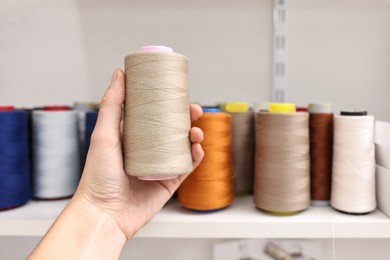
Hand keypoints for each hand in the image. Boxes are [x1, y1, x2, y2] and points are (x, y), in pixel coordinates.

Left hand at [75, 69, 203, 239]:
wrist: (104, 214)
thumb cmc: (98, 176)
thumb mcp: (103, 134)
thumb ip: (112, 104)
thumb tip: (119, 73)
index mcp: (132, 137)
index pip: (154, 115)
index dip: (169, 103)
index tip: (178, 92)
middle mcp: (147, 150)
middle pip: (173, 128)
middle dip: (187, 117)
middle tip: (194, 110)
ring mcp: (159, 166)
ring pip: (183, 146)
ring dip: (195, 135)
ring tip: (196, 132)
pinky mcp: (168, 183)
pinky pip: (186, 166)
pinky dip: (196, 156)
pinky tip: (198, 149)